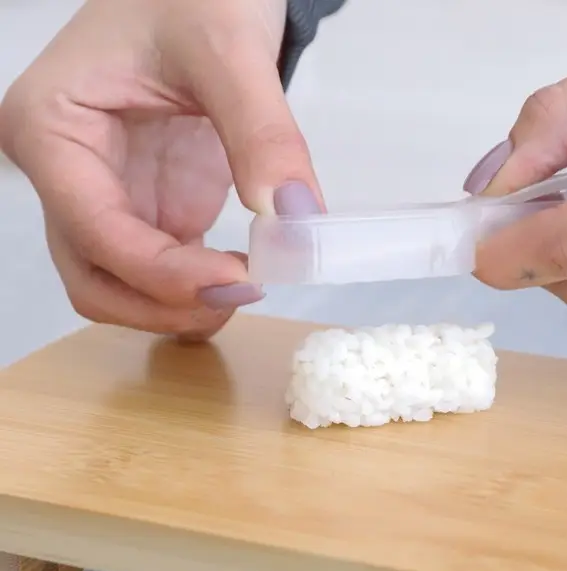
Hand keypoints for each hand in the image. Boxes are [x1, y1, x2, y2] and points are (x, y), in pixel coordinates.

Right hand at [0, 0, 321, 337]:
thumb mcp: (228, 48)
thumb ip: (262, 134)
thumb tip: (295, 219)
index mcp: (52, 128)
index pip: (96, 232)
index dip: (165, 274)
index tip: (240, 280)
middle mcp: (66, 171)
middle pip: (94, 277)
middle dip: (163, 303)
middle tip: (239, 295)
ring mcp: (105, 193)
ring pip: (118, 286)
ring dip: (174, 307)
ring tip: (242, 291)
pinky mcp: (144, 205)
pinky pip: (154, 271)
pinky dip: (190, 291)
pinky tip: (235, 284)